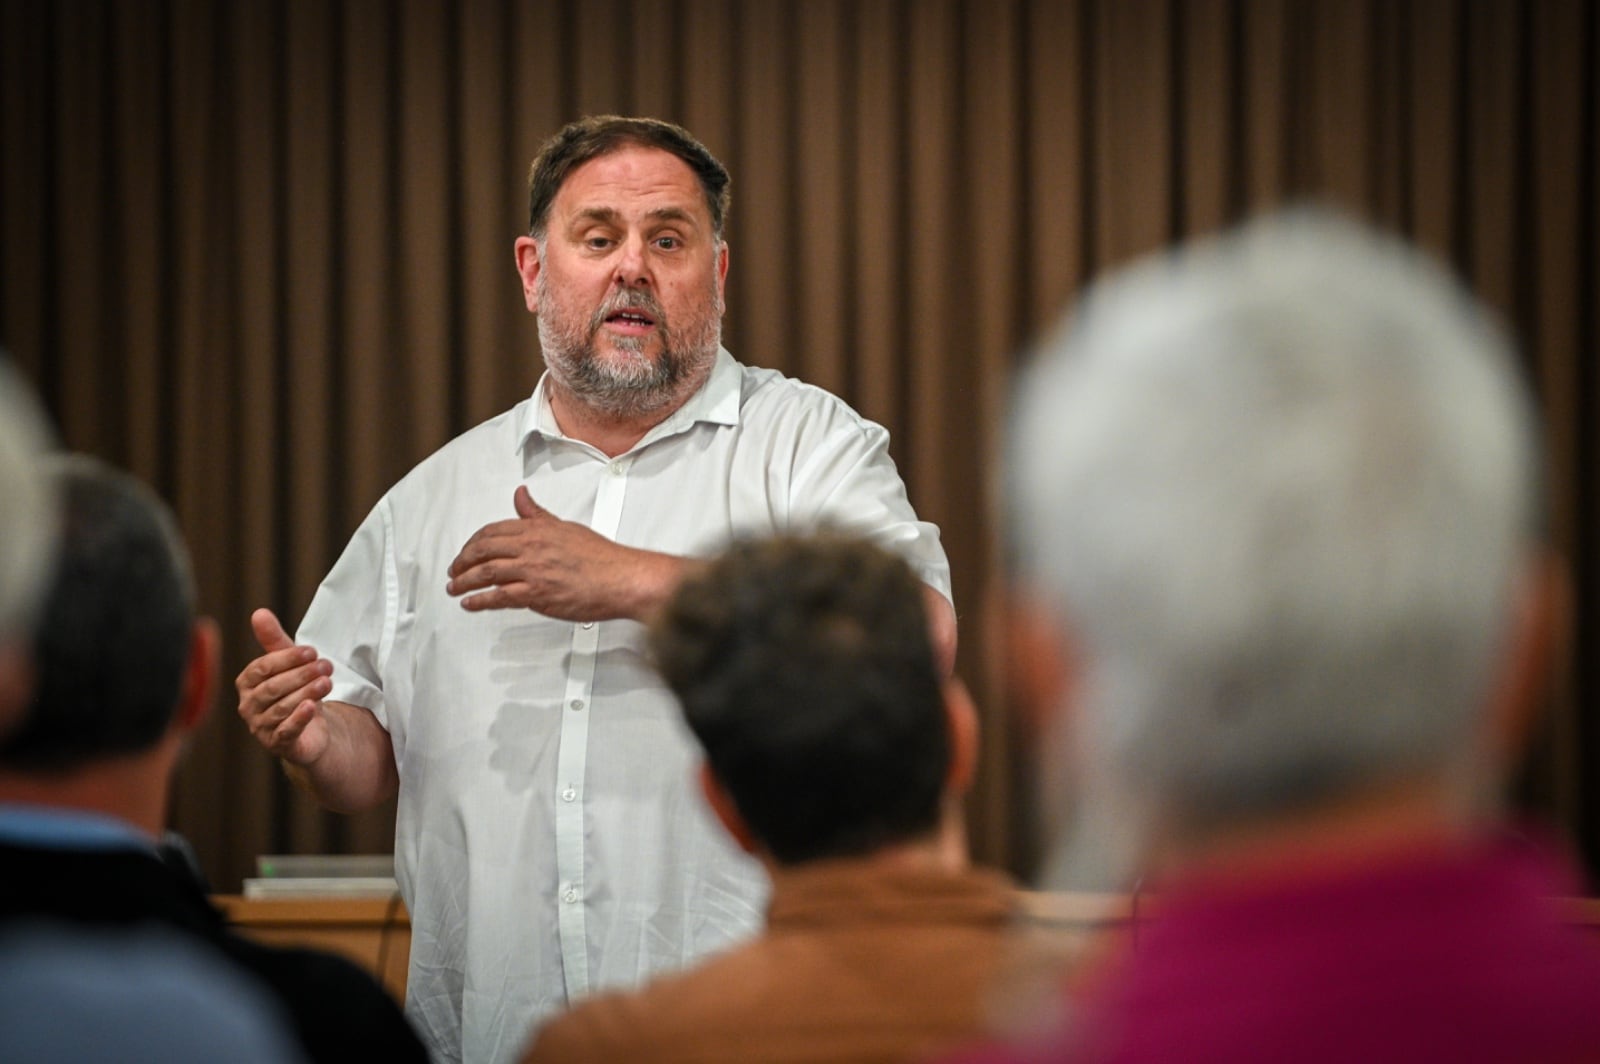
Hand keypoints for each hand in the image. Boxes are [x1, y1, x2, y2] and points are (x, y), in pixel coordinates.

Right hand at [235, 608, 333, 766]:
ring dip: (305, 693)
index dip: (286, 658)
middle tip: (326, 666)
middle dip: (301, 675)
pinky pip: (285, 732)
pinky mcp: (278, 745)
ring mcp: (261, 727)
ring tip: (327, 682)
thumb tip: (259, 612)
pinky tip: (312, 707)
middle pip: (272, 688)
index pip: (262, 668)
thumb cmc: (296, 690)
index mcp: (247, 683)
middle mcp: (248, 706)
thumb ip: (274, 640)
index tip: (312, 651)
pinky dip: (298, 719)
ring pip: (281, 708)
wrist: (312, 728)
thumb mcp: (289, 664)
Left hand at [447, 486, 681, 621]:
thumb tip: (521, 496)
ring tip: (455, 589)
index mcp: (537, 529)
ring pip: (485, 573)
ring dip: (464, 582)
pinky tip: (470, 604)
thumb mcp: (565, 527)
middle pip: (483, 550)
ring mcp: (532, 570)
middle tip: (454, 571)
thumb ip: (538, 515)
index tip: (467, 552)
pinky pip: (498, 597)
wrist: (621, 579)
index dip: (474, 543)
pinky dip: (479, 601)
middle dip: (462, 562)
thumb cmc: (601, 558)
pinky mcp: (536, 593)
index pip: (493, 531)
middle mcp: (531, 546)